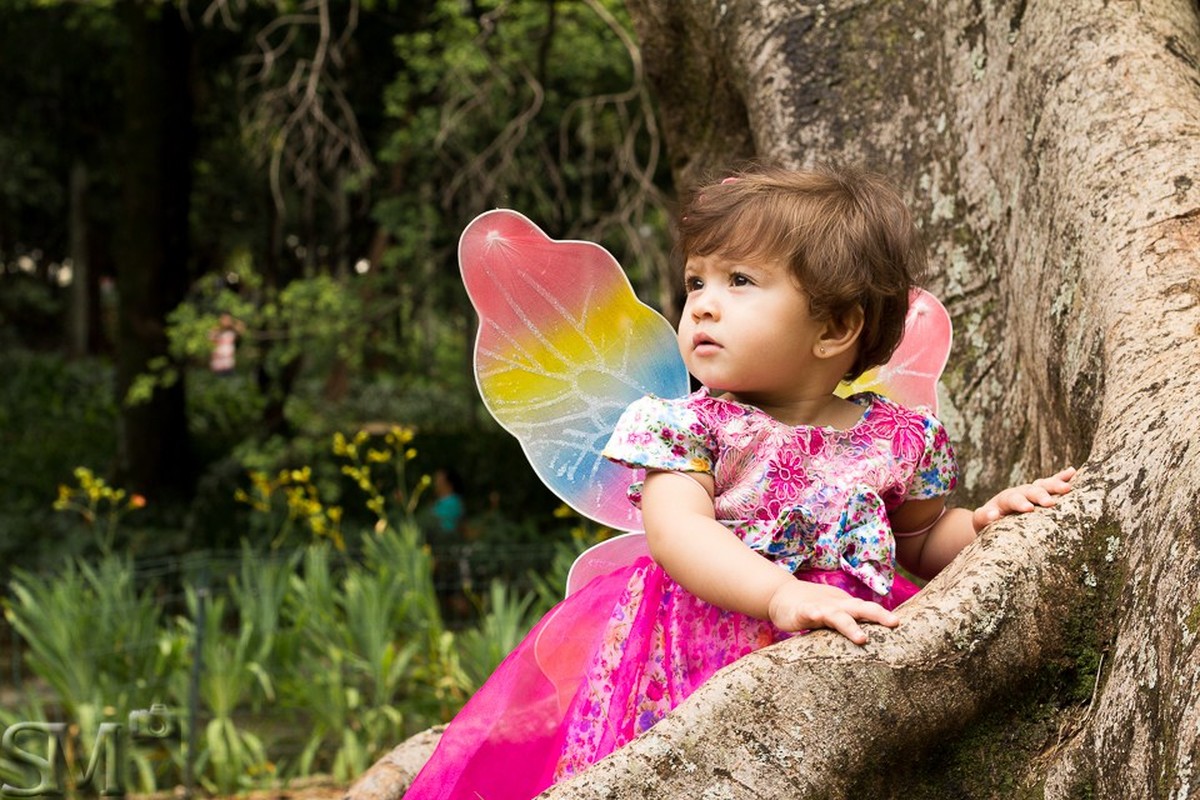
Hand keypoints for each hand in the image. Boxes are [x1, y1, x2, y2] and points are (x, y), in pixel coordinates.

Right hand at [767, 579, 898, 644]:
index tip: (904, 627)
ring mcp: (821, 607)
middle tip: (895, 623)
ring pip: (839, 615)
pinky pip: (810, 613)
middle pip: (862, 608)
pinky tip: (817, 617)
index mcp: (848, 606)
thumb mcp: (835, 614)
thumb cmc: (813, 607)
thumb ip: (852, 623)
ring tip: (862, 638)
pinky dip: (815, 614)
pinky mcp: (803, 611)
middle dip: (879, 615)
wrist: (782, 594)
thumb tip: (875, 642)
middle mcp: (838, 605)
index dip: (886, 616)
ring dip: (851, 625)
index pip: (870, 610)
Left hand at [972, 466, 1075, 532]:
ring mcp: (1030, 491)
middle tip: (1049, 502)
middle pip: (1030, 490)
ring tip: (1067, 488)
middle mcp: (1018, 492)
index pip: (1012, 499)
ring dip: (1054, 485)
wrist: (992, 519)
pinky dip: (1060, 478)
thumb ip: (983, 517)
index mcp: (1004, 500)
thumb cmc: (987, 523)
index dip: (1020, 503)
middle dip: (1040, 495)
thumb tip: (993, 513)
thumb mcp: (980, 521)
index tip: (1028, 508)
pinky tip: (1073, 472)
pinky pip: (1050, 483)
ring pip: (1042, 485)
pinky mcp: (1039, 493)